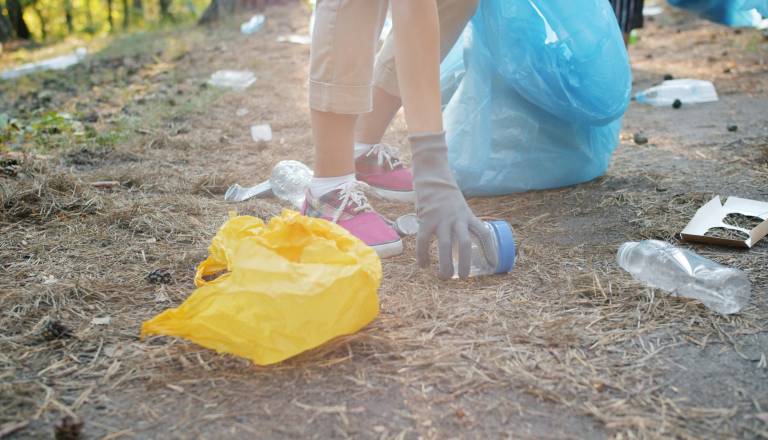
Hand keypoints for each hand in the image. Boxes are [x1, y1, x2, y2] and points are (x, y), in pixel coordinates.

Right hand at [410, 132, 492, 278]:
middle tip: (463, 277)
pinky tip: (423, 265)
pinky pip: (424, 241)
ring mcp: (441, 219)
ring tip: (445, 277)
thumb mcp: (460, 206)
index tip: (493, 264)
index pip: (483, 233)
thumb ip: (461, 221)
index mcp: (468, 215)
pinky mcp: (426, 219)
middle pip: (465, 244)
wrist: (432, 175)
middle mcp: (457, 218)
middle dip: (465, 263)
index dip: (490, 249)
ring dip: (445, 264)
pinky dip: (423, 255)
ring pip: (445, 246)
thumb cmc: (445, 193)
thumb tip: (462, 242)